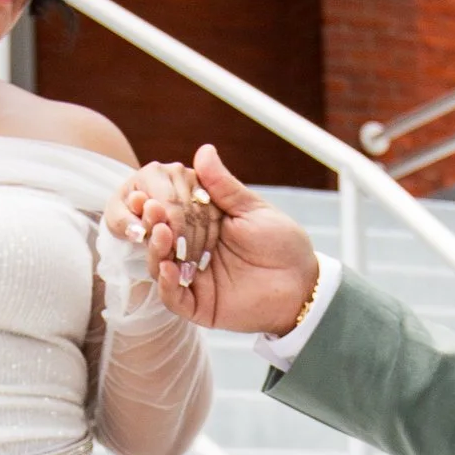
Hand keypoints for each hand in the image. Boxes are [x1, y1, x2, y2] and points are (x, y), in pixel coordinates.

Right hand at [108, 144, 319, 335]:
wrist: (303, 284)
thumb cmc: (282, 243)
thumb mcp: (252, 210)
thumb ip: (223, 186)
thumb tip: (203, 150)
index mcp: (201, 222)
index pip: (169, 208)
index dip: (157, 199)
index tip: (151, 192)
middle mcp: (190, 248)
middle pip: (157, 234)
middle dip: (152, 221)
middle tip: (153, 210)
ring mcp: (191, 277)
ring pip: (158, 264)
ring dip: (155, 248)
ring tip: (161, 233)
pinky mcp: (196, 304)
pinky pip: (172, 297)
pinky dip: (166, 283)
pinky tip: (168, 267)